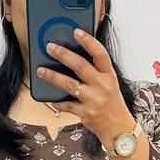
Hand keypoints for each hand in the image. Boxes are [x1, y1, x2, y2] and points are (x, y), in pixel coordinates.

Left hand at [36, 28, 135, 148]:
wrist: (118, 128)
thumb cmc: (111, 102)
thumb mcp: (109, 83)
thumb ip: (96, 71)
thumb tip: (72, 58)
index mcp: (109, 75)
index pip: (100, 54)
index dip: (88, 41)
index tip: (76, 32)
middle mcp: (102, 86)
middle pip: (80, 66)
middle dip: (63, 55)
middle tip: (50, 47)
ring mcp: (93, 100)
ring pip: (70, 85)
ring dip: (53, 77)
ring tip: (40, 71)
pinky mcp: (85, 114)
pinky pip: (67, 105)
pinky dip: (58, 102)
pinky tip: (51, 98)